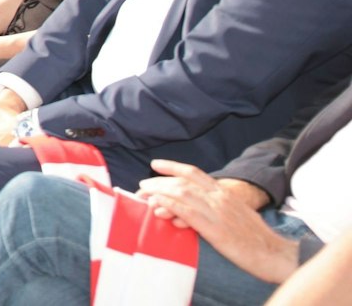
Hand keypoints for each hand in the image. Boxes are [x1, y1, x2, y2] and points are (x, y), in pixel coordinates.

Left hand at [140, 162, 297, 284]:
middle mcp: (220, 198)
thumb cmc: (257, 238)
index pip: (194, 173)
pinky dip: (170, 205)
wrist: (276, 254)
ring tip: (144, 195)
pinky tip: (157, 205)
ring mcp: (217, 213)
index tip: (155, 164)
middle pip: (182, 182)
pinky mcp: (215, 230)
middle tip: (142, 186)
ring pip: (181, 194)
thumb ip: (216, 207)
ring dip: (159, 192)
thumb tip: (193, 208)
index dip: (172, 166)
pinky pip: (188, 212)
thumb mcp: (237, 214)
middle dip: (158, 182)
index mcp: (225, 193)